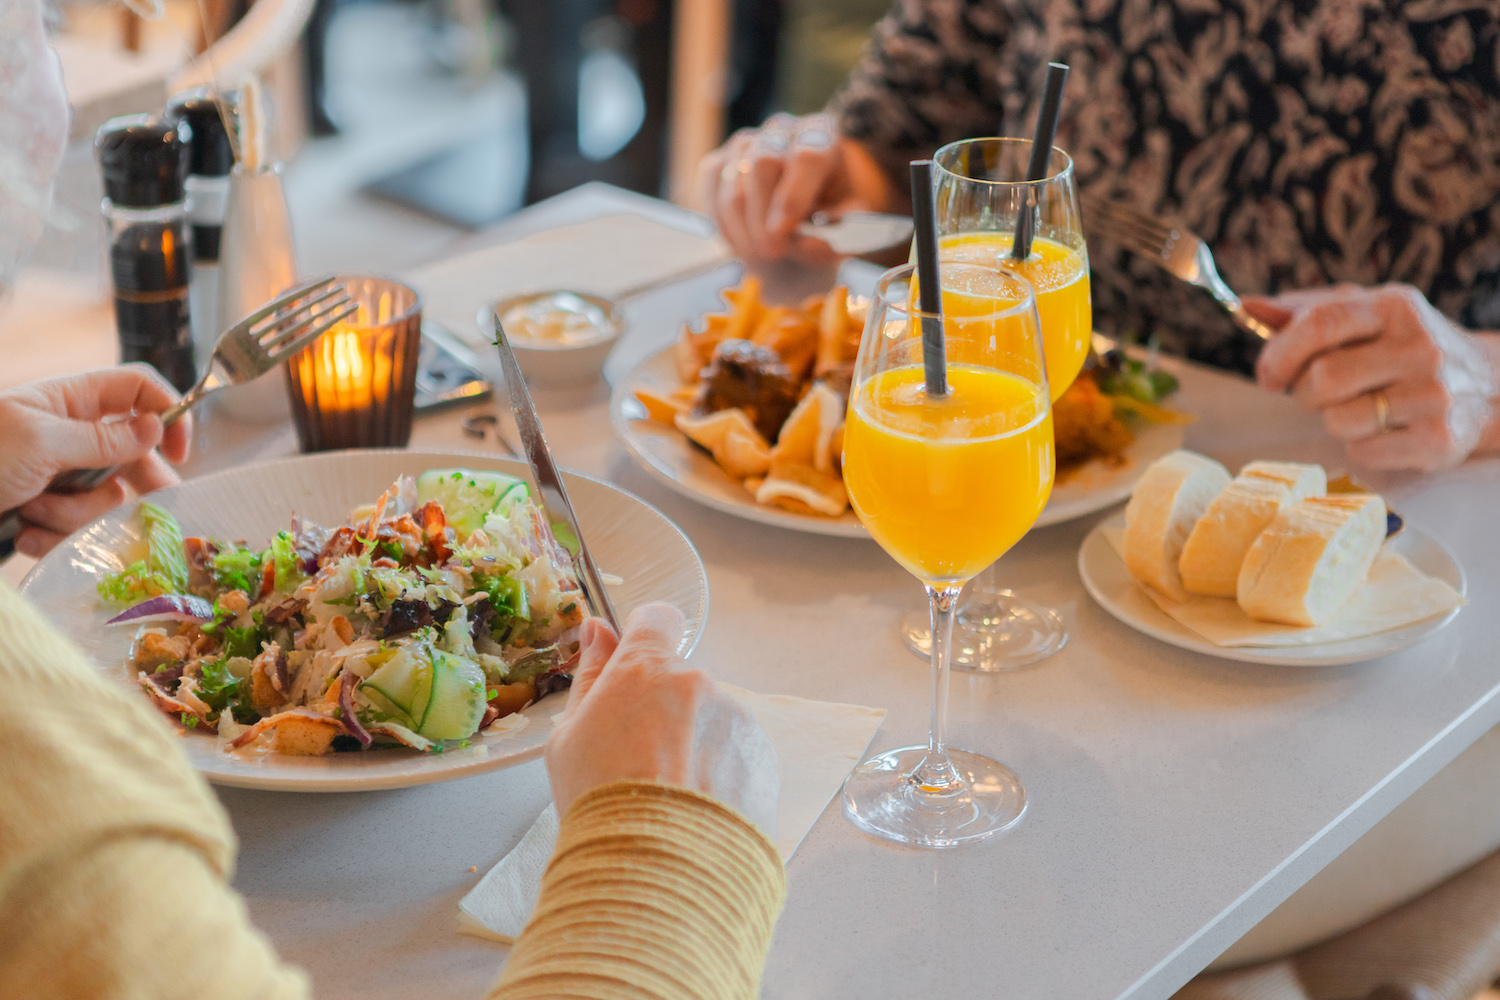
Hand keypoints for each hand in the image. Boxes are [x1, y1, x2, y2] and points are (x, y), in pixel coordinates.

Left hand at [0, 366, 192, 555]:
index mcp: (70, 401)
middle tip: (150, 507)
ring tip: (34, 511)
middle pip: (135, 454)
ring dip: (75, 513)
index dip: (168, 411)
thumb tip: (155, 428)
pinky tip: (24, 532)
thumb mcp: (41, 441)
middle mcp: (70, 436)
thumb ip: (103, 439)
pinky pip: (76, 528)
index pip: (138, 389)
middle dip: (132, 484)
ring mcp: (59, 475)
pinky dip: (52, 536)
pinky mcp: (46, 511)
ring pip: (106, 498)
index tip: (180, 451)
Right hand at [546, 603, 778, 837]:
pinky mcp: (762, 758)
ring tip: (669, 799)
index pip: (657, 619)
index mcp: (646, 668)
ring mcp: (736, 719)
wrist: (657, 867)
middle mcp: (698, 683)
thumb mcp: (570, 737)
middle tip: (639, 762)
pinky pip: (737, 756)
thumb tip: (597, 631)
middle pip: (682, 682)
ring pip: (711, 721)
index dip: (646, 637)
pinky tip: (695, 811)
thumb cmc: (599, 801)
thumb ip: (590, 676)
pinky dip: (721, 776)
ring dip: (695, 746)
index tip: (636, 664)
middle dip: (665, 711)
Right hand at [697, 112, 896, 263]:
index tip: (783, 234)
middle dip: (763, 217)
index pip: (806, 156)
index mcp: (821, 135)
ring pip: (732, 186)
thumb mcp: (847, 227)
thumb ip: (838, 236)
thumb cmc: (827, 218)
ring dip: (744, 231)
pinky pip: (710, 195)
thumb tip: (811, 244)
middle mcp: (781, 130)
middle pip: (762, 163)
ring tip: (761, 254)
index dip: (793, 198)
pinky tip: (743, 242)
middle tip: (771, 252)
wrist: (800, 214)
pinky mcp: (717, 162)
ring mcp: (744, 143)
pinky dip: (724, 228)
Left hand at [1251, 284, 1498, 472]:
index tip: (1268, 375)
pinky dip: (1360, 445)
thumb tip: (1246, 307)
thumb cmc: (1403, 347)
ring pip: (1339, 419)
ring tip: (1359, 407)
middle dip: (1306, 392)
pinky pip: (1363, 451)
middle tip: (1319, 393)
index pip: (1322, 323)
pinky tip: (1384, 429)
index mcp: (1394, 307)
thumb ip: (1302, 311)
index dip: (1281, 352)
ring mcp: (1433, 394)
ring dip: (1333, 420)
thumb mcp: (1364, 315)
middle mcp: (1419, 347)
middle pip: (1323, 379)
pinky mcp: (1439, 439)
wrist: (1486, 384)